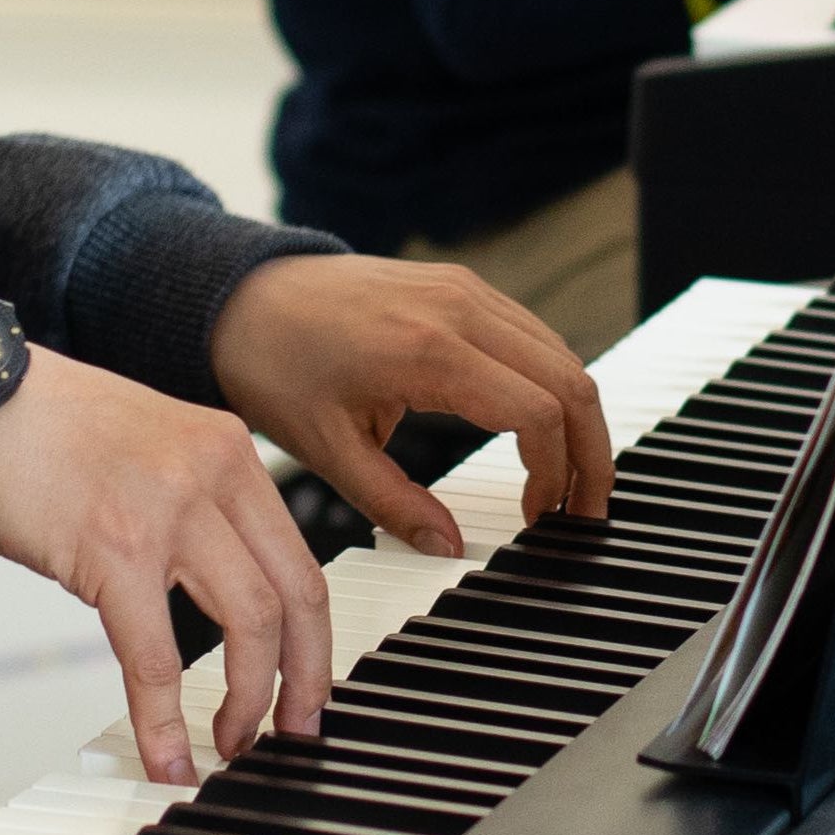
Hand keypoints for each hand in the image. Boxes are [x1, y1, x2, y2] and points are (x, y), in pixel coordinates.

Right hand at [0, 354, 338, 782]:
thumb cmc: (42, 428)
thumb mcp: (150, 448)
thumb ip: (192, 507)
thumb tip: (212, 588)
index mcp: (228, 453)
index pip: (300, 560)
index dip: (313, 640)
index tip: (308, 687)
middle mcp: (213, 474)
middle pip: (296, 596)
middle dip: (304, 680)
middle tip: (293, 732)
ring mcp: (167, 511)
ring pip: (249, 624)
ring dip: (248, 700)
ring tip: (230, 742)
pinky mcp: (112, 549)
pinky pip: (154, 657)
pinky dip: (164, 719)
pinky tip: (166, 756)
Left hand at [211, 250, 614, 559]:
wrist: (242, 297)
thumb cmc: (276, 366)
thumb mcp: (329, 451)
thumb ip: (396, 505)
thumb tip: (450, 547)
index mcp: (427, 351)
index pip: (537, 412)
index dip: (554, 475)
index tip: (536, 517)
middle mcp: (460, 309)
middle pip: (572, 380)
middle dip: (591, 453)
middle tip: (584, 511)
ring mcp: (467, 290)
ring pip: (563, 354)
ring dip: (578, 418)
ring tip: (567, 479)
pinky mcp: (464, 286)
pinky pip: (535, 336)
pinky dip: (553, 384)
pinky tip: (540, 429)